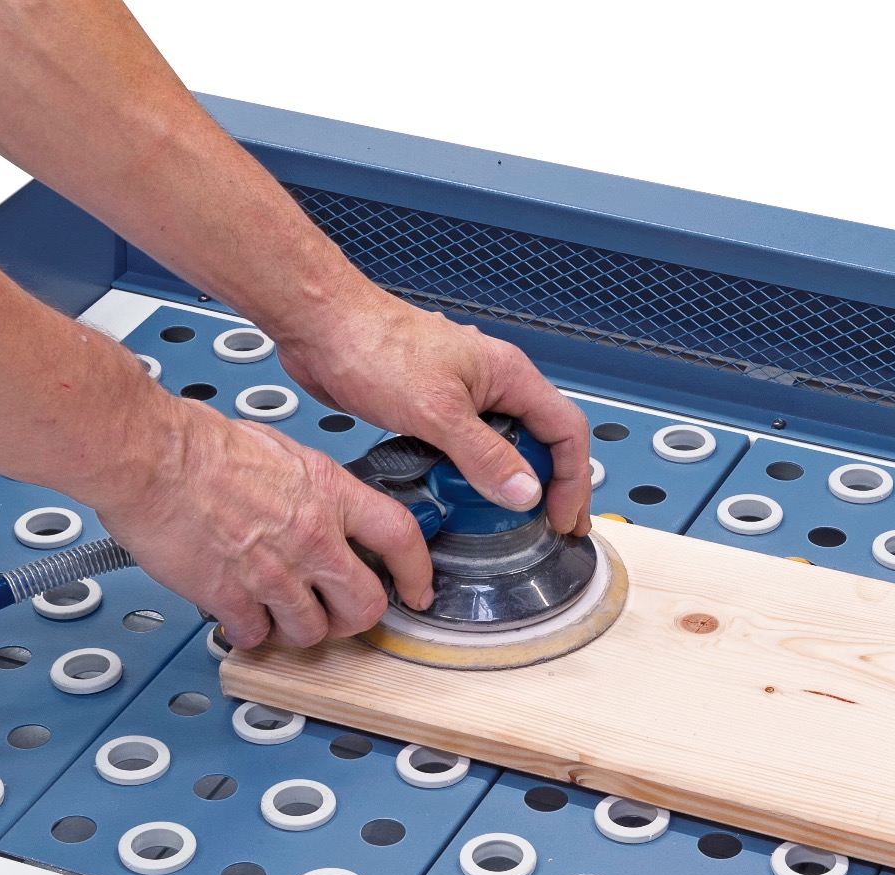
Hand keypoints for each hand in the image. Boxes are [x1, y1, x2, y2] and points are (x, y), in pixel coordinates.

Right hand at [92, 399, 434, 648]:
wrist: (149, 455)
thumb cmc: (197, 443)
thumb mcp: (279, 449)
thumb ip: (308, 486)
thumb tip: (311, 500)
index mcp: (329, 493)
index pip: (401, 538)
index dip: (417, 572)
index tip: (417, 590)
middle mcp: (313, 537)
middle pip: (365, 605)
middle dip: (353, 619)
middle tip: (336, 616)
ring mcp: (275, 572)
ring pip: (312, 632)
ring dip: (295, 630)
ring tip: (274, 611)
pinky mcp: (234, 597)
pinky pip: (256, 635)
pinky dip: (247, 632)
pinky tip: (236, 612)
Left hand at [273, 281, 591, 535]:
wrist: (320, 326)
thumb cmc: (373, 344)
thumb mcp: (437, 410)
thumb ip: (484, 454)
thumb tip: (525, 492)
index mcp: (508, 375)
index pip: (566, 430)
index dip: (574, 478)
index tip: (562, 518)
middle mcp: (492, 385)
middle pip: (541, 441)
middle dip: (549, 486)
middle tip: (547, 527)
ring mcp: (463, 398)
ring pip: (503, 448)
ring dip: (507, 484)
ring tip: (505, 522)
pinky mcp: (432, 411)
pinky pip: (465, 451)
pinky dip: (469, 477)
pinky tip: (458, 498)